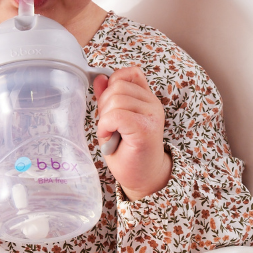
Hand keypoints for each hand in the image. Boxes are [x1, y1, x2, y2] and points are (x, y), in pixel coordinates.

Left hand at [93, 66, 171, 200]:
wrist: (143, 179)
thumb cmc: (127, 152)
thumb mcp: (113, 120)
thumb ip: (108, 99)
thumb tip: (100, 78)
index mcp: (146, 98)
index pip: (129, 73)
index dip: (112, 84)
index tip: (109, 106)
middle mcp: (152, 103)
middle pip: (117, 85)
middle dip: (104, 104)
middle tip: (109, 125)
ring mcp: (152, 114)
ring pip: (116, 99)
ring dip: (105, 117)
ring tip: (111, 133)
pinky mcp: (146, 128)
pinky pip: (117, 115)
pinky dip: (106, 125)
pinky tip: (109, 136)